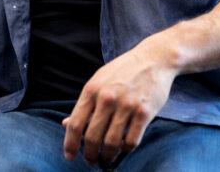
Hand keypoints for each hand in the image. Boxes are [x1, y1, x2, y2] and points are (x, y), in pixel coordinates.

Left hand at [62, 37, 176, 165]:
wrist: (153, 59)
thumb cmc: (123, 71)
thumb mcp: (99, 81)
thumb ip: (85, 104)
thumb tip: (66, 124)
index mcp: (92, 90)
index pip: (75, 124)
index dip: (70, 144)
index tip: (69, 156)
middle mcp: (107, 98)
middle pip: (92, 137)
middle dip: (90, 154)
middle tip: (91, 160)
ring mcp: (127, 105)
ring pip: (111, 143)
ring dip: (107, 156)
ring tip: (106, 159)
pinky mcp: (145, 112)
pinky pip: (132, 141)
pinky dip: (126, 150)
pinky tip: (123, 148)